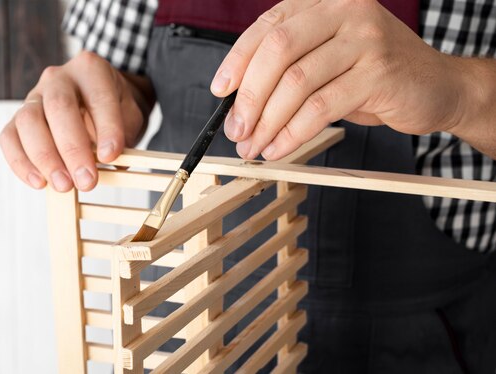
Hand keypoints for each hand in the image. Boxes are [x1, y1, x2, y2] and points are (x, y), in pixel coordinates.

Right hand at [0, 51, 151, 191]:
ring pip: (28, 121)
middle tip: (86, 180)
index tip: (111, 157)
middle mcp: (58, 78)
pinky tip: (39, 183)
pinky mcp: (17, 119)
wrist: (99, 104)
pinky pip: (9, 138)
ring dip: (45, 158)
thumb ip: (123, 137)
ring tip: (64, 186)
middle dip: (72, 148)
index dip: (106, 128)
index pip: (98, 97)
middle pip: (58, 107)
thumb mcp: (130, 117)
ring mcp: (34, 96)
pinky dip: (21, 163)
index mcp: (91, 70)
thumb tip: (113, 163)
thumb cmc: (116, 111)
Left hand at [211, 0, 467, 160]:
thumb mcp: (327, 60)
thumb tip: (239, 103)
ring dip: (268, 122)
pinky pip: (320, 108)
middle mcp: (343, 10)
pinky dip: (293, 133)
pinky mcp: (378, 72)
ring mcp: (364, 38)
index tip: (220, 92)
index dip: (237, 61)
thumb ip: (288, 70)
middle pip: (277, 51)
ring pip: (296, 83)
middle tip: (237, 130)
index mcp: (323, 3)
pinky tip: (280, 148)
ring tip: (255, 147)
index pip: (267, 28)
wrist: (438, 85)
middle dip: (250, 97)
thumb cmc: (374, 74)